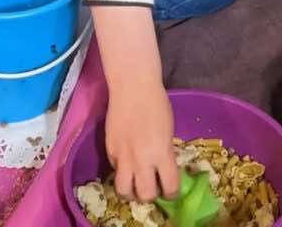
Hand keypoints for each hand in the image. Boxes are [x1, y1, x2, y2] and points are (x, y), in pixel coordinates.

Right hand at [92, 5, 179, 201]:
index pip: (170, 187)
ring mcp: (123, 156)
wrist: (133, 86)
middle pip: (145, 195)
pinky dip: (122, 171)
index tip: (171, 190)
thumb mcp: (168, 131)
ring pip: (124, 190)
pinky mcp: (109, 149)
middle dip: (150, 195)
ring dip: (131, 191)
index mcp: (162, 153)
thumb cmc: (157, 103)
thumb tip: (163, 167)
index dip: (172, 193)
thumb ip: (165, 152)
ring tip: (136, 183)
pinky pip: (115, 170)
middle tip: (153, 187)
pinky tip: (127, 162)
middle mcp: (141, 159)